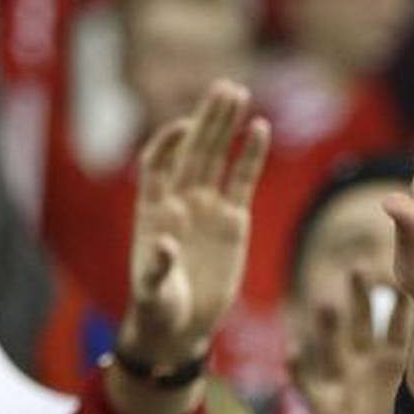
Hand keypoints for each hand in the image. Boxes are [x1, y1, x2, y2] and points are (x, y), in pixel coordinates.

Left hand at [123, 80, 267, 365]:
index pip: (157, 162)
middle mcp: (180, 200)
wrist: (181, 325)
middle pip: (193, 150)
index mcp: (153, 209)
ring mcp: (207, 207)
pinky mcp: (233, 221)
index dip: (167, 142)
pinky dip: (250, 156)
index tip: (183, 127)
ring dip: (226, 126)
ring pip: (217, 157)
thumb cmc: (158, 307)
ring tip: (239, 93)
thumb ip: (157, 268)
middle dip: (207, 119)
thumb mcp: (152, 291)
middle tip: (224, 88)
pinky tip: (260, 128)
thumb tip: (167, 244)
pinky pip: (242, 181)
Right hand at [291, 271, 410, 413]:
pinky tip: (293, 350)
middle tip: (360, 270)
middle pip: (362, 321)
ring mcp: (343, 382)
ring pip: (334, 346)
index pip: (399, 318)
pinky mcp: (324, 407)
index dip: (401, 294)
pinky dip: (297, 367)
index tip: (408, 269)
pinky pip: (306, 384)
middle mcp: (366, 363)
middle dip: (361, 296)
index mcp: (394, 359)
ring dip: (329, 325)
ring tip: (327, 304)